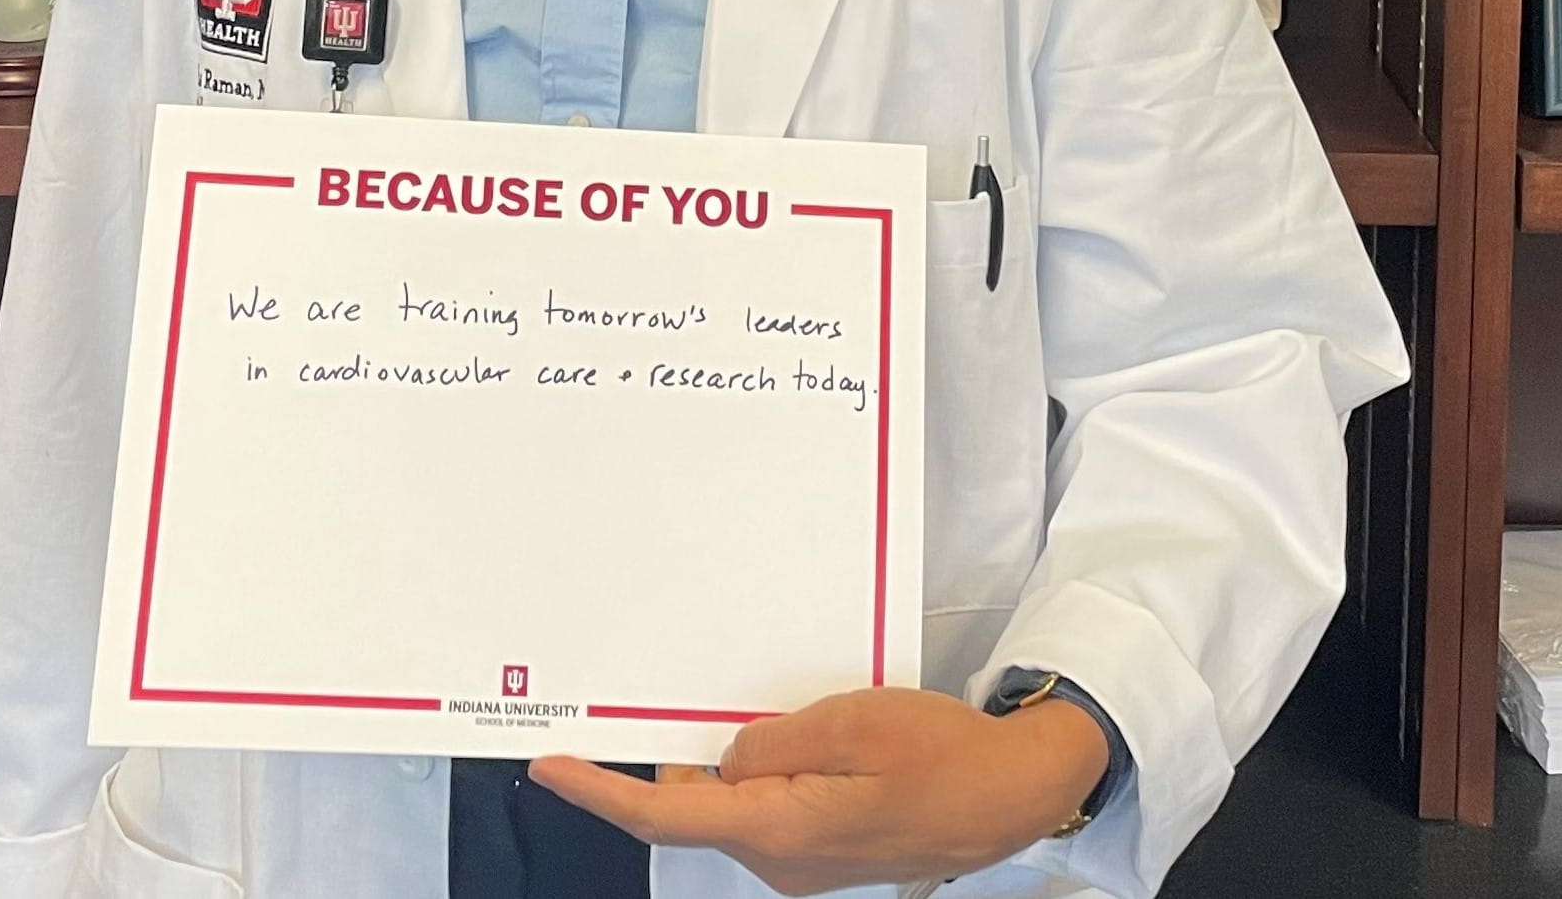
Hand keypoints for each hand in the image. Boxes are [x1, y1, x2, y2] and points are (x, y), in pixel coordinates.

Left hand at [527, 685, 1108, 894]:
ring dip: (725, 761)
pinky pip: (767, 805)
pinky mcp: (822, 847)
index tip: (549, 766)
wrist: (1012, 794)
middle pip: (694, 807)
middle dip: (669, 758)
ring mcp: (801, 860)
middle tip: (644, 701)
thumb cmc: (943, 757)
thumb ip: (772, 741)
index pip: (664, 816)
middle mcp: (780, 859)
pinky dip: (759, 770)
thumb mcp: (850, 724)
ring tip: (749, 704)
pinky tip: (785, 733)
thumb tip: (723, 758)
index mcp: (779, 830)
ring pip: (734, 803)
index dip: (600, 792)